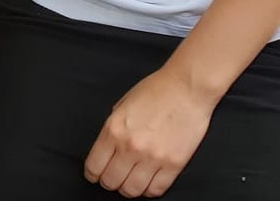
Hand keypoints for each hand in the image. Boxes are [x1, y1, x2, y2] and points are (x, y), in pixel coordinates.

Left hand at [84, 68, 217, 197]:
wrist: (187, 88)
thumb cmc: (156, 91)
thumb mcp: (122, 104)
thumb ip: (113, 127)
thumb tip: (108, 148)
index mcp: (114, 130)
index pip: (94, 166)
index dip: (93, 174)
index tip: (95, 175)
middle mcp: (130, 147)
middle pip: (111, 182)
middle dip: (109, 182)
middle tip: (114, 177)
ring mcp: (153, 157)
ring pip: (132, 190)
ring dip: (129, 188)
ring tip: (131, 181)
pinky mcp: (174, 164)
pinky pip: (157, 190)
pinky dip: (150, 190)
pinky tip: (149, 181)